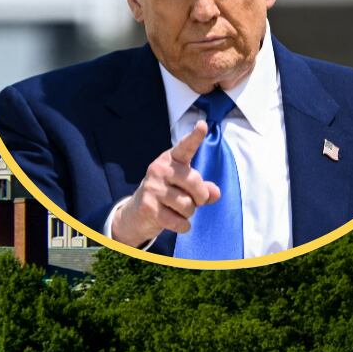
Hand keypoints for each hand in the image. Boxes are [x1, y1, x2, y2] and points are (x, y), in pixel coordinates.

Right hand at [111, 121, 220, 246]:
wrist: (138, 213)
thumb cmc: (169, 195)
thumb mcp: (187, 188)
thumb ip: (205, 189)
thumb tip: (215, 193)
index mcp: (171, 160)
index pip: (185, 147)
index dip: (195, 137)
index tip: (203, 125)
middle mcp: (159, 170)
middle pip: (194, 183)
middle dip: (200, 197)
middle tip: (194, 201)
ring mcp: (152, 188)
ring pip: (188, 205)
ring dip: (189, 213)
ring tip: (177, 209)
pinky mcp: (148, 207)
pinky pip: (179, 221)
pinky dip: (183, 226)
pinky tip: (176, 223)